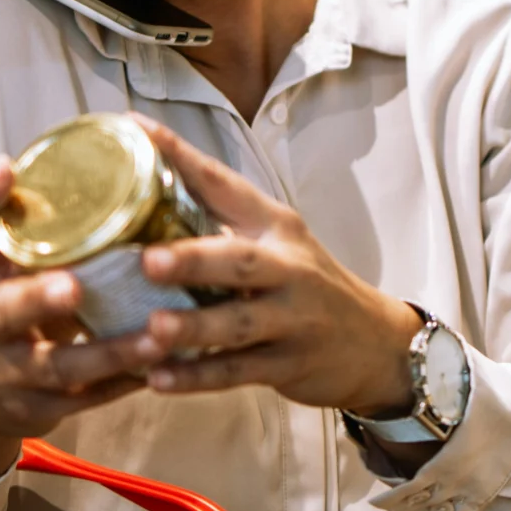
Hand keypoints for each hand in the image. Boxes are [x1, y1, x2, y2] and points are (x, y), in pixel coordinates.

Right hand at [0, 153, 155, 510]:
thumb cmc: (10, 308)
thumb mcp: (9, 268)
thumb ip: (47, 231)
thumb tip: (126, 152)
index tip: (4, 166)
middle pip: (7, 309)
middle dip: (39, 298)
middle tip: (72, 286)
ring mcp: (12, 370)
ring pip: (59, 365)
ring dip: (109, 351)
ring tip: (156, 337)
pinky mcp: (40, 408)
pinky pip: (88, 398)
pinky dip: (126, 383)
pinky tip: (166, 369)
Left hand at [130, 116, 422, 414]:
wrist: (377, 343)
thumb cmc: (306, 285)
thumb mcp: (277, 242)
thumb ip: (220, 222)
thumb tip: (140, 196)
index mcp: (274, 226)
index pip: (224, 183)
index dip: (179, 157)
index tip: (134, 130)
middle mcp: (286, 267)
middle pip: (239, 261)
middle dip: (193, 260)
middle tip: (149, 259)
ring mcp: (290, 319)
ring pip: (238, 323)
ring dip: (193, 327)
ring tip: (151, 329)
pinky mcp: (287, 365)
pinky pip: (237, 372)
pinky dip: (197, 377)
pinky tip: (159, 379)